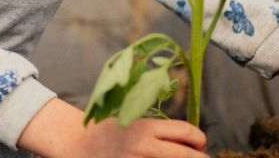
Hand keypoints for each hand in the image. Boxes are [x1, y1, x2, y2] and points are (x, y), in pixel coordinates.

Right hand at [78, 117, 208, 157]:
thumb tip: (195, 143)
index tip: (198, 145)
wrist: (79, 147)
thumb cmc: (110, 135)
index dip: (199, 140)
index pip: (188, 132)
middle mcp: (145, 147)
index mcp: (146, 128)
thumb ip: (161, 132)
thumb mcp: (134, 123)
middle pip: (190, 157)